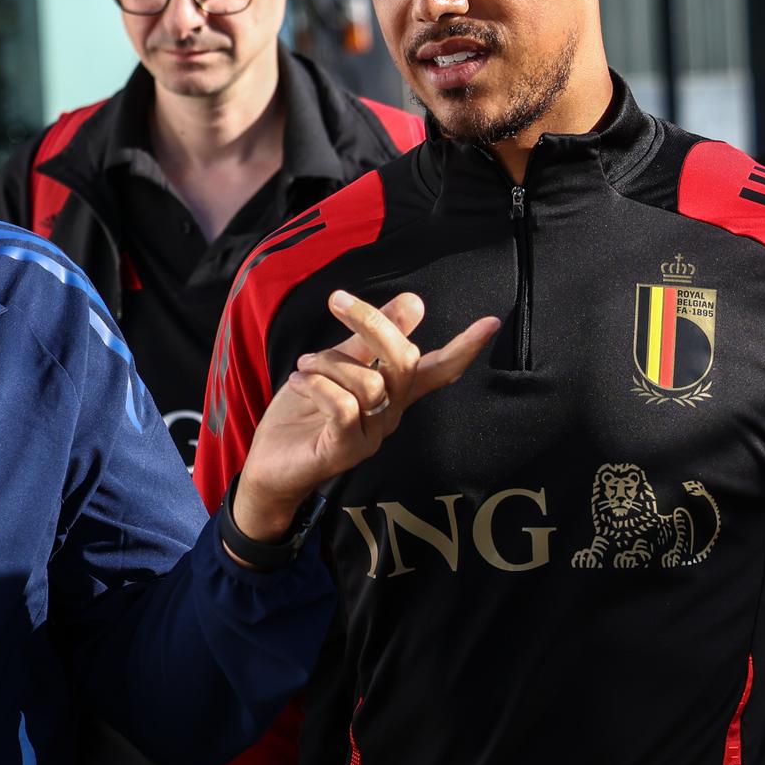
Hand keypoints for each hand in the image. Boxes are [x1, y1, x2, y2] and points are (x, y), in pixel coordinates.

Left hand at [233, 291, 499, 540]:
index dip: (465, 348)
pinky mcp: (345, 451)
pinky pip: (343, 406)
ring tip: (304, 366)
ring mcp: (371, 436)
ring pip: (368, 382)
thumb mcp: (336, 366)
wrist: (270, 464)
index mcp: (394, 393)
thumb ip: (369, 339)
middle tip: (336, 300)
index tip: (493, 321)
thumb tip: (415, 302)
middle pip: (404, 361)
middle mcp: (391, 415)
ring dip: (328, 362)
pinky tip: (298, 381)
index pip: (438, 370)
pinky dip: (317, 385)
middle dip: (372, 322)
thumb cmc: (305, 413)